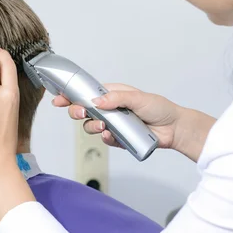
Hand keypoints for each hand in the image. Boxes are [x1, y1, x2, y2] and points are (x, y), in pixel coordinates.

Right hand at [53, 83, 179, 148]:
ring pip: (90, 126)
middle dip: (76, 111)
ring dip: (92, 126)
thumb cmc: (159, 108)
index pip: (86, 93)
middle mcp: (108, 109)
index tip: (59, 98)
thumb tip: (97, 101)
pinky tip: (112, 136)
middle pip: (82, 110)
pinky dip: (105, 138)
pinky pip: (104, 140)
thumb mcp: (138, 98)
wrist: (173, 129)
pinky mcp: (117, 138)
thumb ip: (117, 98)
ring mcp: (112, 124)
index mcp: (111, 94)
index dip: (70, 95)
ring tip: (104, 126)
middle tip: (81, 113)